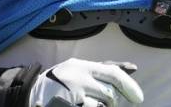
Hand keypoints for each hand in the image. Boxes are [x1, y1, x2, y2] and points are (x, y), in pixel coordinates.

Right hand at [28, 58, 143, 106]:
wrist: (31, 93)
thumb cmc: (62, 81)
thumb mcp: (82, 69)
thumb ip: (106, 69)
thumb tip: (133, 68)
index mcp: (83, 66)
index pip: (113, 74)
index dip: (129, 86)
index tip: (139, 98)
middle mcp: (78, 78)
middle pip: (109, 93)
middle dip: (114, 102)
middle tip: (112, 105)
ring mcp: (72, 94)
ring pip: (101, 105)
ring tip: (91, 103)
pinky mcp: (68, 104)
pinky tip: (84, 105)